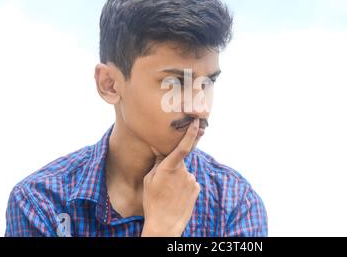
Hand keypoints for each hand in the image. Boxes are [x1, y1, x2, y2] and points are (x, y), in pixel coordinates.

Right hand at [141, 118, 200, 236]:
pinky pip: (189, 181)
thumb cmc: (153, 201)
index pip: (183, 146)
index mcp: (169, 167)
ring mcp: (191, 180)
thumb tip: (158, 148)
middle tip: (163, 182)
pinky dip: (183, 186)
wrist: (165, 224)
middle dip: (172, 166)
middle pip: (179, 162)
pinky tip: (176, 196)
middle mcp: (183, 171)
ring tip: (169, 193)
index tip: (197, 121)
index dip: (191, 132)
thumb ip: (157, 162)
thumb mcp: (149, 180)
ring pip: (184, 173)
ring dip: (178, 178)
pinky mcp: (196, 188)